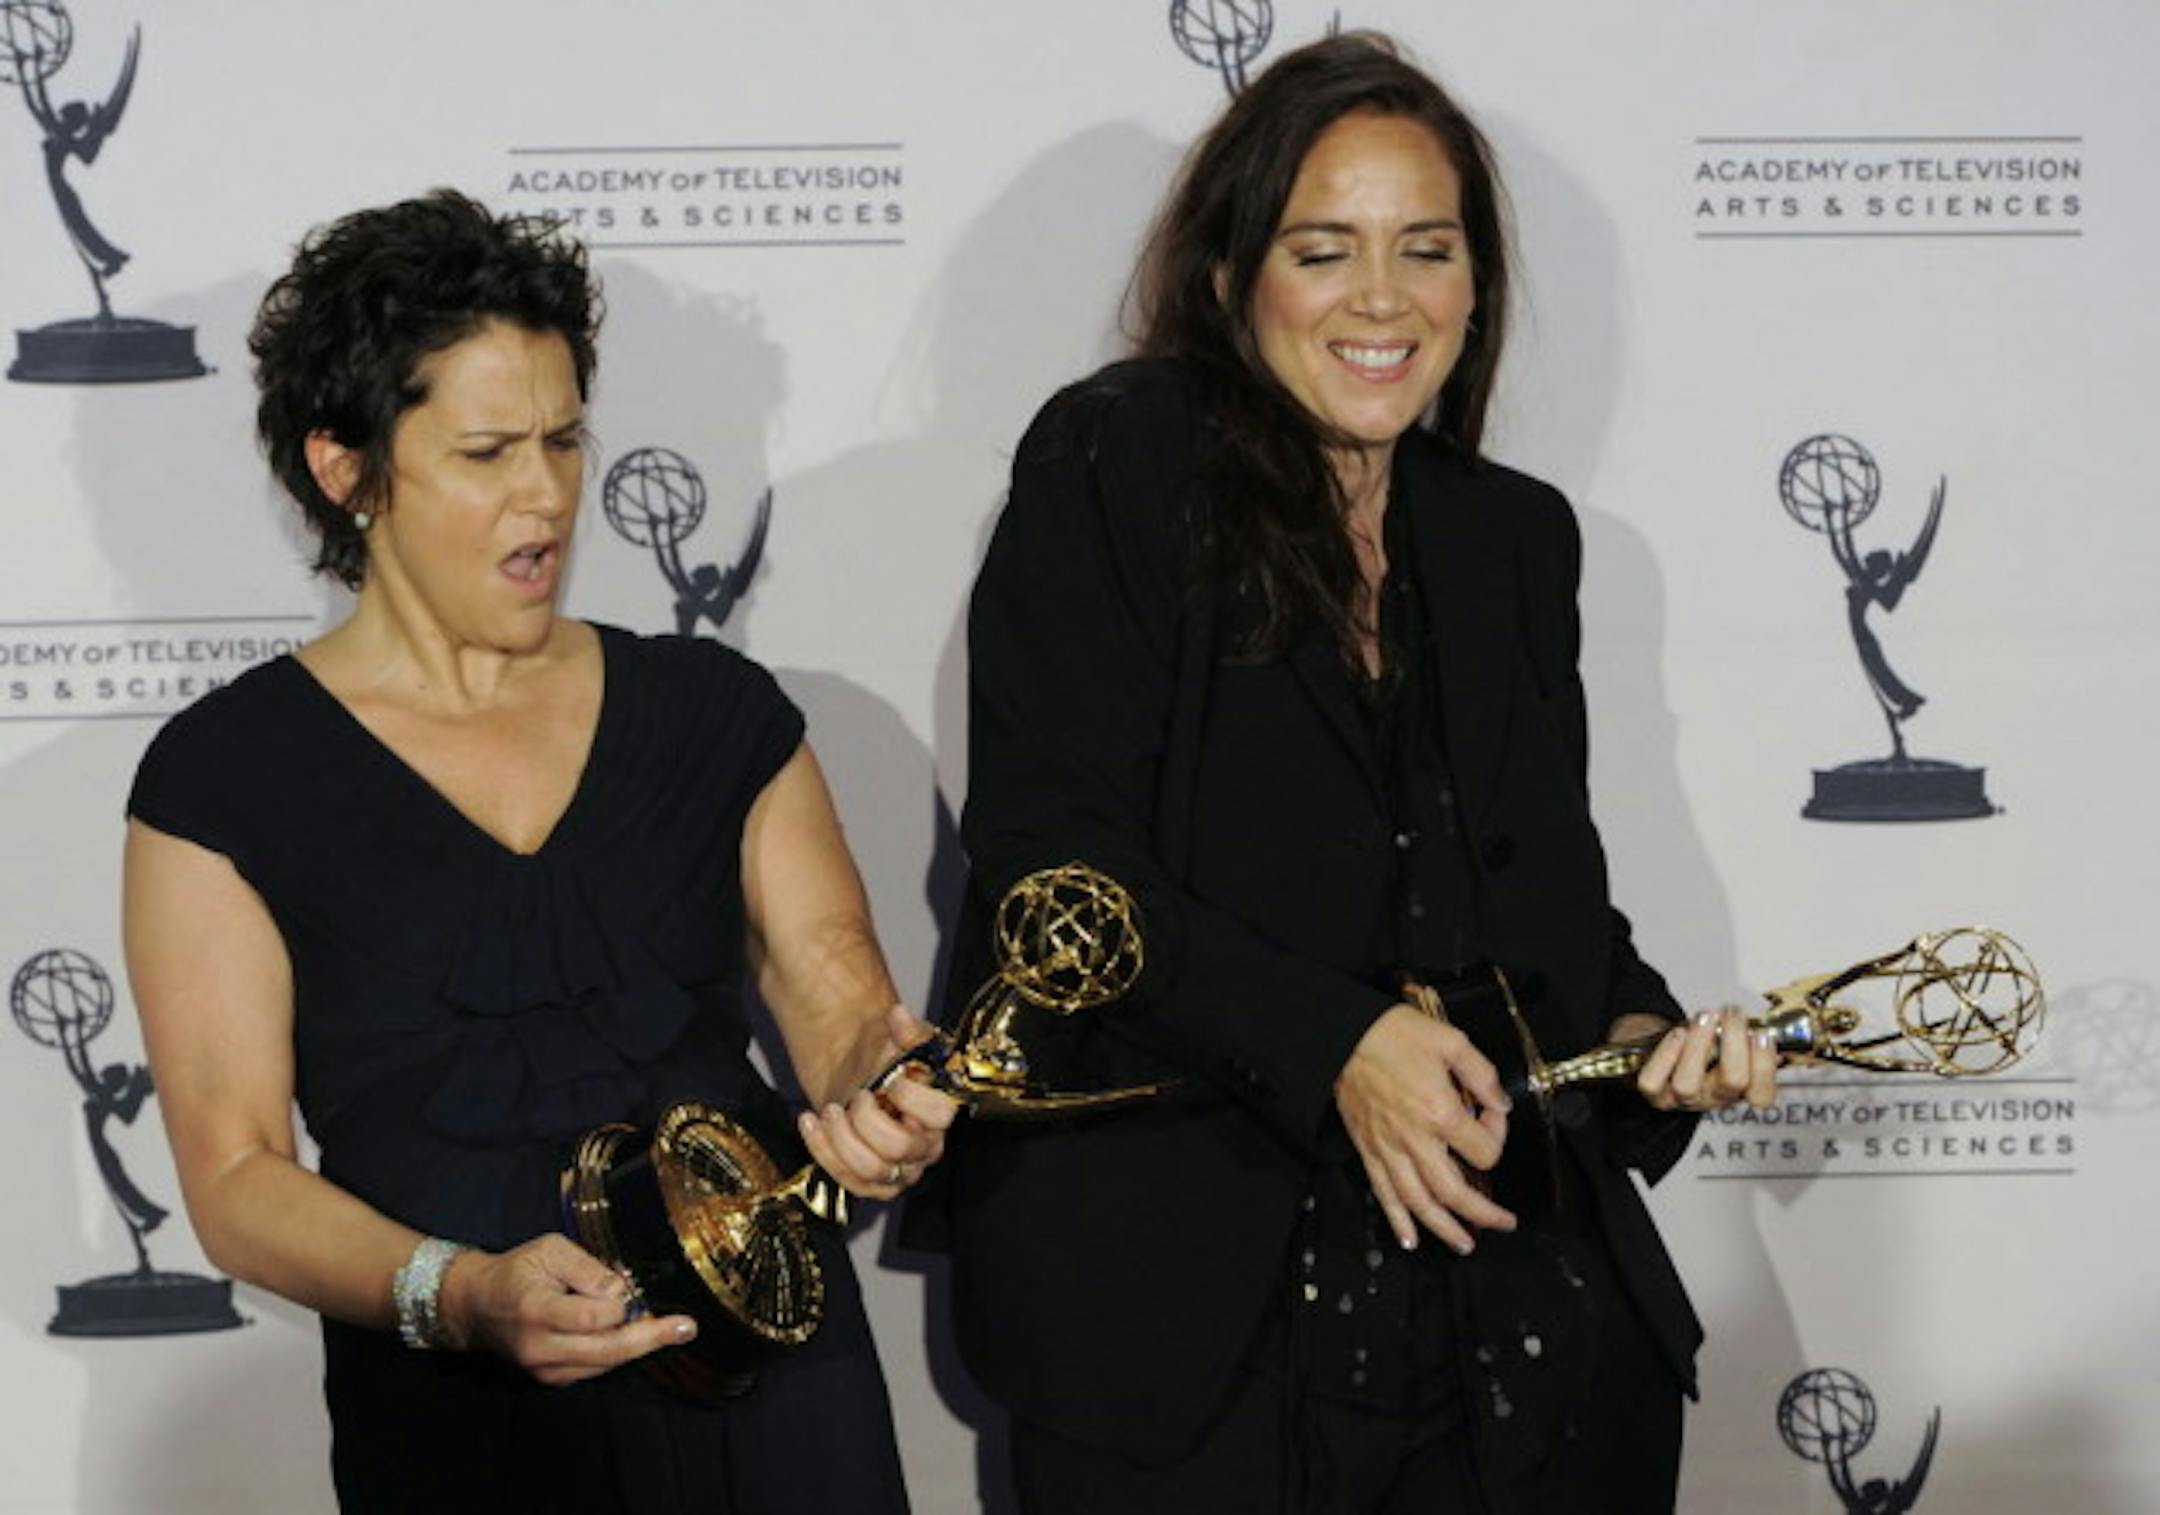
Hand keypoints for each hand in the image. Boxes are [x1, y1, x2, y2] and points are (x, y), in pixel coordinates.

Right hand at [440, 1232, 694, 1386]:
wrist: (476, 1306)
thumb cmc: (516, 1271)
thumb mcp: (550, 1250)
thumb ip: (588, 1268)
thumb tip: (623, 1291)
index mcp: (536, 1311)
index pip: (593, 1318)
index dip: (619, 1305)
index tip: (628, 1289)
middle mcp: (540, 1348)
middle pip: (608, 1351)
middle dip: (651, 1338)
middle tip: (686, 1327)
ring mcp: (545, 1370)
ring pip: (606, 1364)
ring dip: (637, 1344)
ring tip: (663, 1326)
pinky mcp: (552, 1379)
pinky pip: (596, 1368)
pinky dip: (616, 1351)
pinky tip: (629, 1334)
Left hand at [796, 1005, 960, 1201]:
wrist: (859, 1081)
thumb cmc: (887, 1065)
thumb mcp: (903, 1041)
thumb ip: (907, 1029)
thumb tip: (898, 1016)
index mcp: (939, 1114)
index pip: (940, 1115)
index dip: (912, 1097)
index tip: (892, 1079)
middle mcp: (924, 1148)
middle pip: (900, 1147)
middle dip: (868, 1119)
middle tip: (858, 1096)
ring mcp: (898, 1171)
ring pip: (870, 1170)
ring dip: (841, 1138)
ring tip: (831, 1111)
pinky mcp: (870, 1184)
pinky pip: (846, 1181)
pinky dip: (822, 1150)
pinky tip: (812, 1122)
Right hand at [1334, 1004, 1517, 1254]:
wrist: (1344, 1036)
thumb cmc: (1393, 1035)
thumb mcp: (1450, 1041)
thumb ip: (1482, 1074)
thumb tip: (1500, 1101)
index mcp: (1440, 1113)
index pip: (1483, 1149)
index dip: (1498, 1137)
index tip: (1493, 1117)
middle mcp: (1415, 1139)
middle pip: (1455, 1193)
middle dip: (1483, 1213)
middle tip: (1502, 1222)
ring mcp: (1389, 1149)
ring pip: (1420, 1204)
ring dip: (1444, 1229)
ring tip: (1464, 1243)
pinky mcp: (1369, 1150)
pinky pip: (1384, 1194)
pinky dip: (1397, 1222)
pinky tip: (1409, 1239)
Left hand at [1633, 1007, 1779, 1112]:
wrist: (1664, 1048)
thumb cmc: (1702, 1044)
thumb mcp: (1730, 1040)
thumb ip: (1747, 1035)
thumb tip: (1762, 1021)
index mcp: (1738, 1089)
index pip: (1762, 1095)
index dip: (1765, 1066)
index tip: (1761, 1034)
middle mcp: (1712, 1098)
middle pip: (1731, 1082)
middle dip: (1734, 1040)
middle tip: (1732, 1013)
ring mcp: (1681, 1098)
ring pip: (1688, 1084)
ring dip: (1698, 1044)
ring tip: (1704, 1017)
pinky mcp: (1654, 1092)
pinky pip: (1654, 1081)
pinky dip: (1666, 1053)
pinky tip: (1677, 1033)